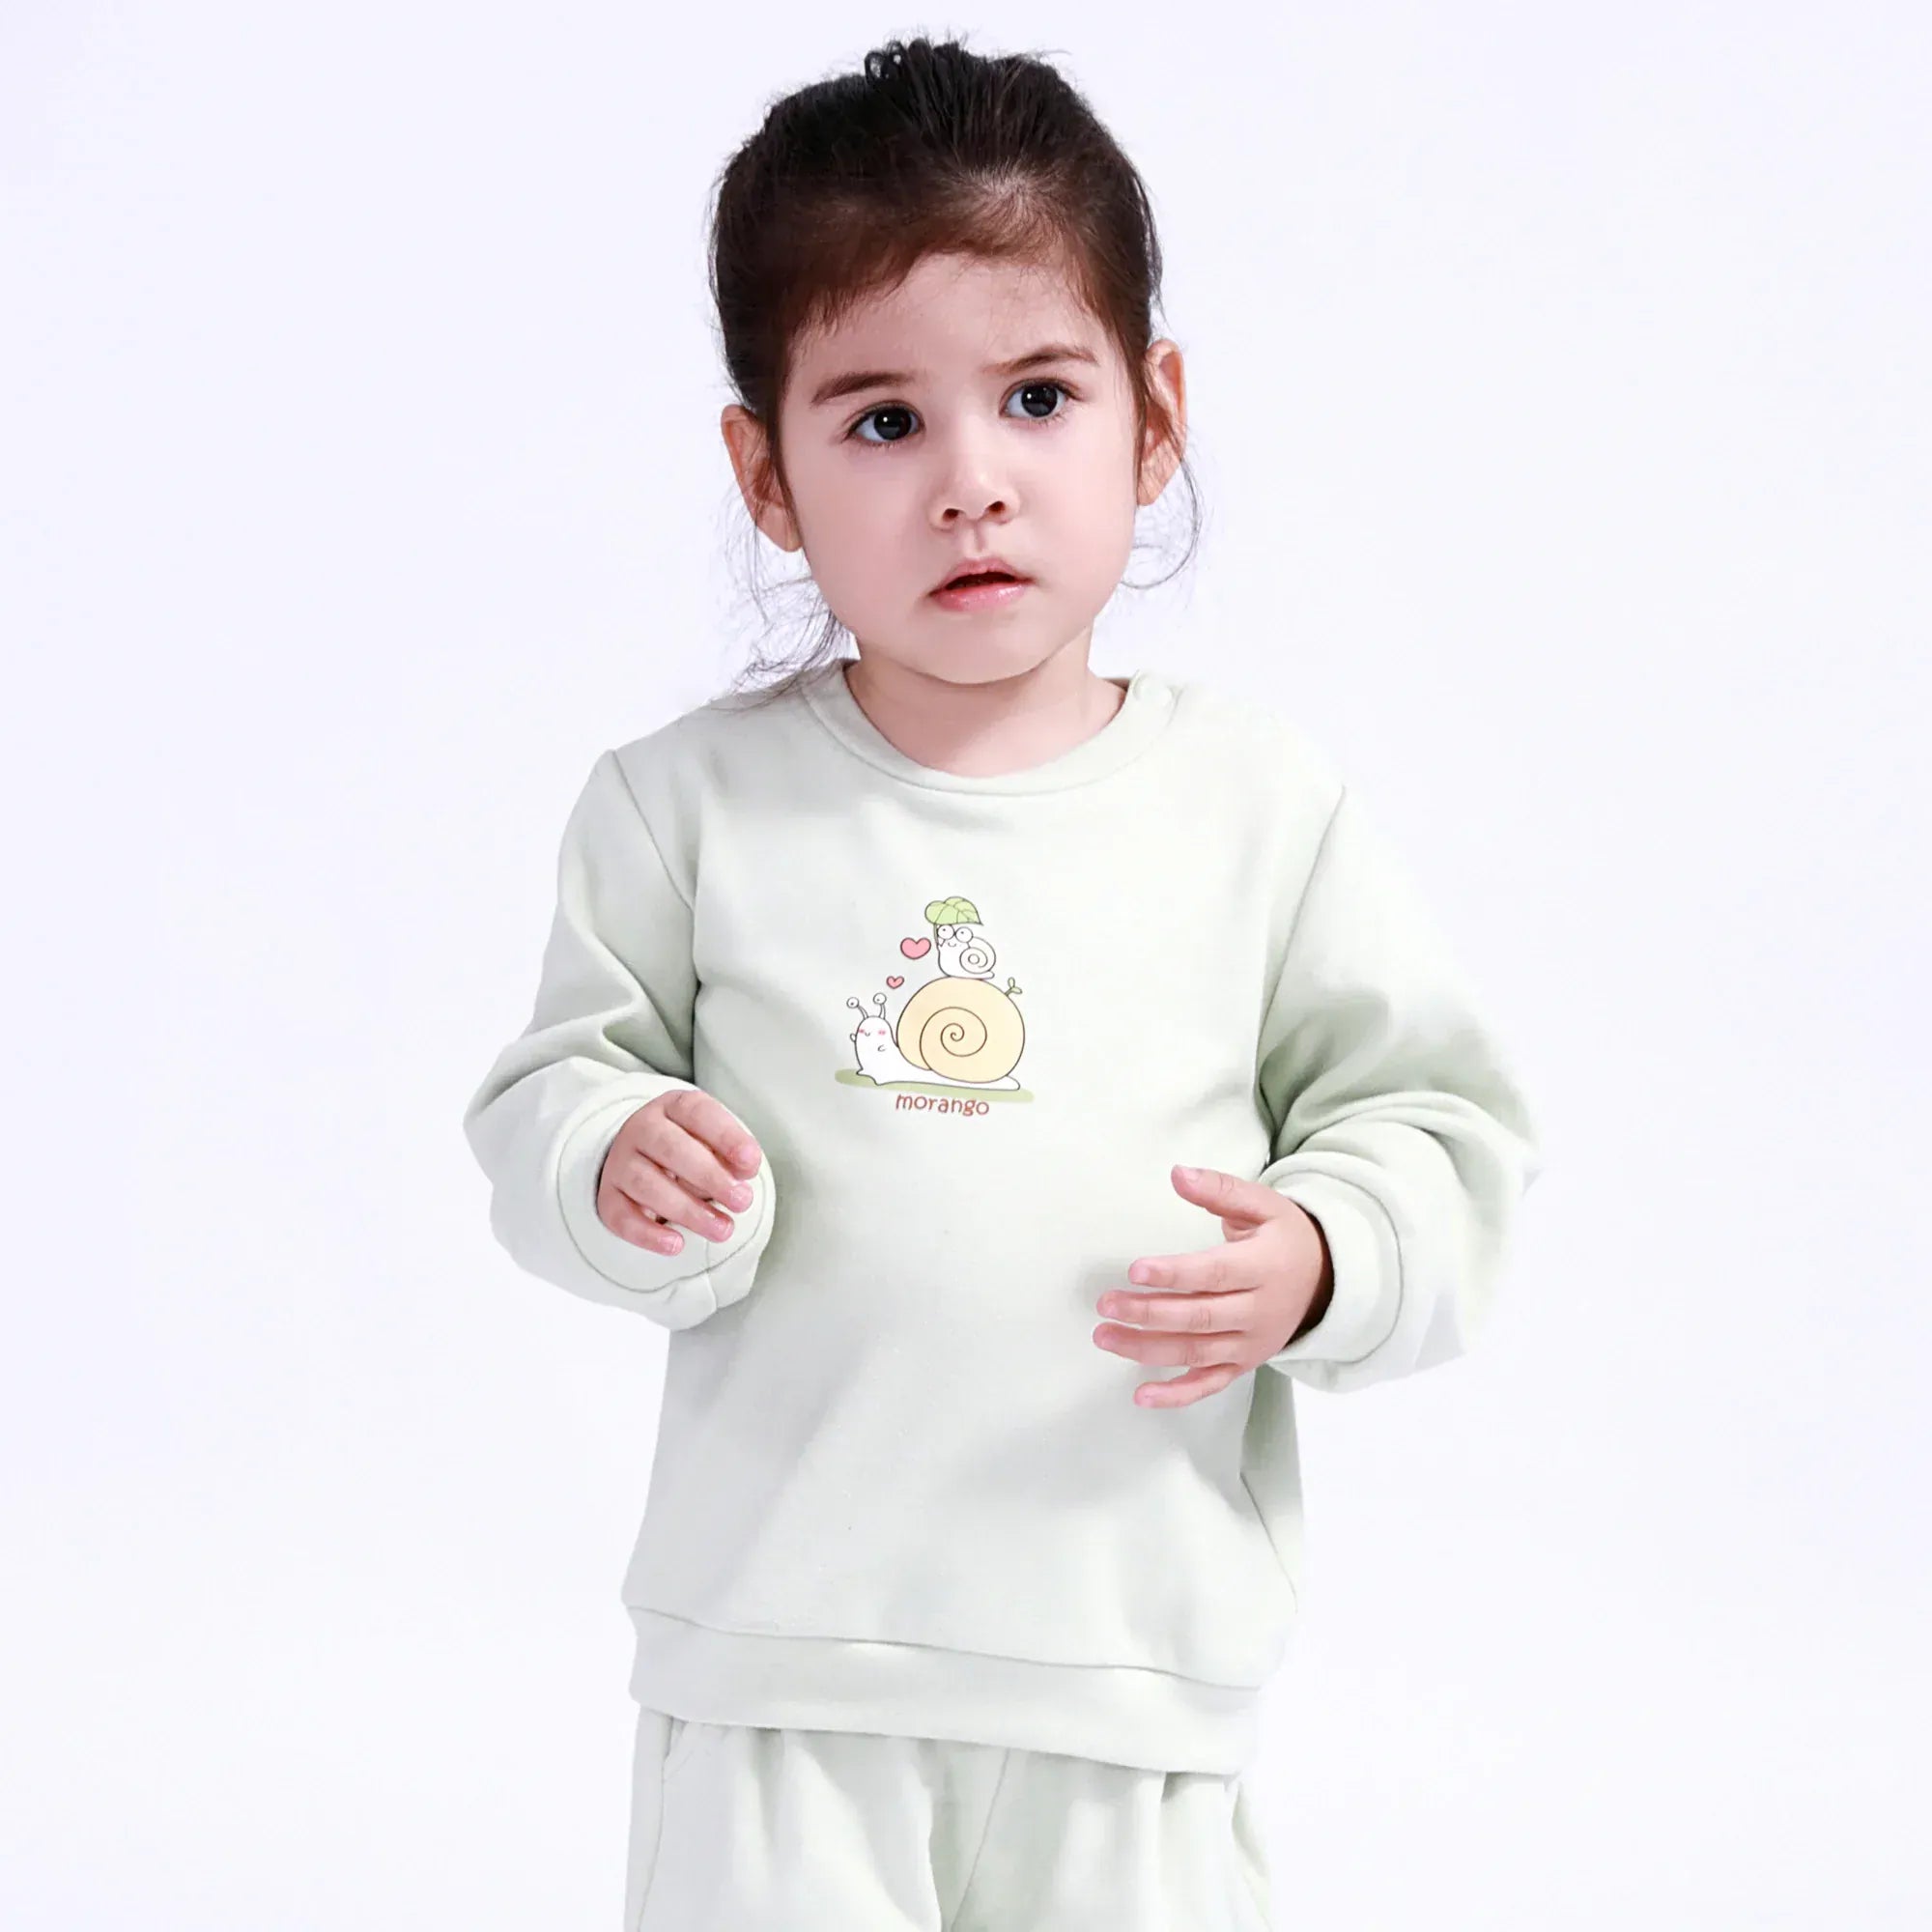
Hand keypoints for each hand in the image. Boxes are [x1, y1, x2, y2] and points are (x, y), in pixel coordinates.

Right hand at [597, 1089, 764, 1255]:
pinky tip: (676, 1245)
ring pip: (647, 1184)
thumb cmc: (691, 1148)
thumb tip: (743, 1173)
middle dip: (710, 1177)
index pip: (697, 1113)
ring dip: (688, 1210)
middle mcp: (641, 1129)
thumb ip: (731, 1154)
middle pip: (671, 1148)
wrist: (642, 1157)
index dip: (726, 1137)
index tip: (751, 1164)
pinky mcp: (608, 1196)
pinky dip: (647, 1234)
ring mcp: (620, 1162)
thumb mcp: (713, 1141)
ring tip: (723, 1229)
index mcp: (673, 1107)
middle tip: (742, 1201)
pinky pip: (621, 1216)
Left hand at [1093, 1164, 1334, 1407]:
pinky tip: (1142, 1395)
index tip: (1136, 1270)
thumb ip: (1219, 1190)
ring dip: (1148, 1350)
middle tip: (1107, 1304)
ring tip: (1105, 1337)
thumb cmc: (1285, 1237)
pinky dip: (1176, 1395)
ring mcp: (1251, 1344)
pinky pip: (1209, 1385)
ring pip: (1196, 1353)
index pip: (1215, 1274)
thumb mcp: (1263, 1204)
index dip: (1175, 1275)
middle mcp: (1260, 1311)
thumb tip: (1176, 1174)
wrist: (1326, 1280)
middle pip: (1199, 1317)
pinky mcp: (1244, 1364)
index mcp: (1265, 1267)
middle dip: (1149, 1313)